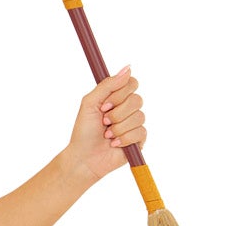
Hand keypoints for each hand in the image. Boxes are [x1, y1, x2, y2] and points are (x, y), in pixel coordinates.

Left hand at [65, 65, 145, 183]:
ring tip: (107, 135)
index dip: (120, 93)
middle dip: (117, 113)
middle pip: (137, 99)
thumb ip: (107, 84)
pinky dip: (124, 138)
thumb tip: (128, 67)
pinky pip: (140, 132)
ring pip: (139, 116)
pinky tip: (114, 144)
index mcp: (116, 97)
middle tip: (103, 122)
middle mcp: (127, 108)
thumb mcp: (90, 103)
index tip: (104, 105)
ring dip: (118, 128)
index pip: (131, 83)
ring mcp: (134, 124)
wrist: (84, 158)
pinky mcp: (139, 140)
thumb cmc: (84, 132)